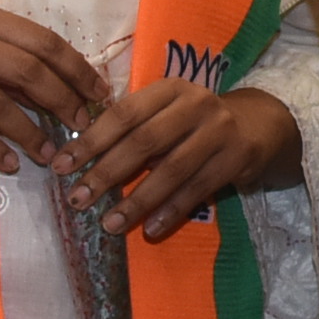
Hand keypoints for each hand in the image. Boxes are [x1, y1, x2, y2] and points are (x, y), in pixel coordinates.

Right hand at [0, 0, 106, 175]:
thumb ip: (2, 48)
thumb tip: (56, 81)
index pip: (42, 41)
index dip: (76, 68)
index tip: (99, 92)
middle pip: (29, 72)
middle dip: (64, 102)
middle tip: (84, 127)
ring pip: (1, 106)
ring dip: (33, 135)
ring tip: (53, 155)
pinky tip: (12, 164)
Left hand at [73, 75, 298, 240]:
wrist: (258, 124)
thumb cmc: (195, 121)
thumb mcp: (167, 110)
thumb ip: (133, 126)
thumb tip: (79, 157)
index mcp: (169, 88)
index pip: (123, 113)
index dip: (90, 140)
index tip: (60, 165)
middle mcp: (196, 104)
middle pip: (144, 141)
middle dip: (107, 172)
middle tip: (78, 199)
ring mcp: (219, 130)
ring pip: (172, 169)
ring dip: (138, 200)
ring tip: (109, 223)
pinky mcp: (237, 158)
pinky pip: (198, 189)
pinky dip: (172, 211)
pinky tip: (150, 230)